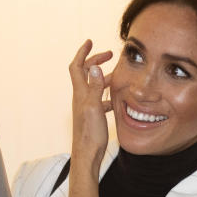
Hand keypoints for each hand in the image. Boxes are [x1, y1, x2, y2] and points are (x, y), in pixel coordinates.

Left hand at [68, 40, 113, 176]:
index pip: (77, 67)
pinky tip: (118, 98)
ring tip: (119, 74)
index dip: (82, 53)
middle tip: (109, 55)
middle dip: (95, 61)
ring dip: (104, 76)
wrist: (87, 156)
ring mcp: (86, 107)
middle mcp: (81, 98)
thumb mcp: (94, 108)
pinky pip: (100, 99)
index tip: (90, 41)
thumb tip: (94, 68)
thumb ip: (95, 88)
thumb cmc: (90, 134)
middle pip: (85, 73)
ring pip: (94, 85)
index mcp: (80, 93)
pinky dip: (108, 93)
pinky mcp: (92, 116)